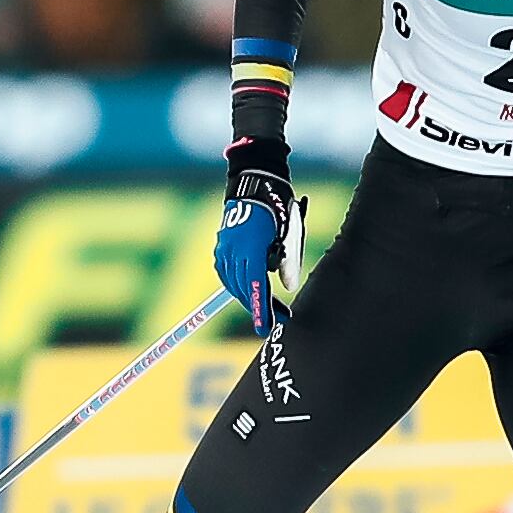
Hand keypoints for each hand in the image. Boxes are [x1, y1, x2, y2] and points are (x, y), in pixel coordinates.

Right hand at [211, 149, 301, 329]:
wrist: (256, 184)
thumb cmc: (278, 207)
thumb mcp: (291, 234)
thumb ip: (290, 262)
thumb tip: (289, 289)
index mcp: (251, 247)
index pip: (254, 287)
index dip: (261, 310)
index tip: (266, 329)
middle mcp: (232, 250)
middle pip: (243, 289)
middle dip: (259, 306)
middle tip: (278, 318)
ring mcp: (223, 248)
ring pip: (233, 283)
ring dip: (248, 296)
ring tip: (268, 306)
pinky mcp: (221, 246)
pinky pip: (227, 274)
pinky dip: (238, 284)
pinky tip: (250, 289)